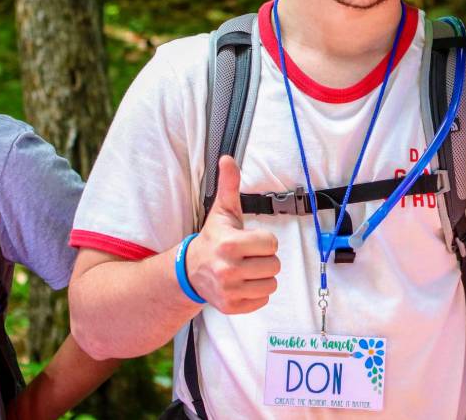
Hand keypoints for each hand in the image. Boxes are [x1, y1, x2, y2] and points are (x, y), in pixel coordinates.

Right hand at [186, 155, 280, 312]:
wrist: (190, 270)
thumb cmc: (213, 238)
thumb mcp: (223, 211)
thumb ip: (229, 185)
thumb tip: (227, 159)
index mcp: (229, 244)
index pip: (271, 244)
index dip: (263, 241)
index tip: (248, 241)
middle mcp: (228, 269)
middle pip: (274, 265)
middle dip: (264, 259)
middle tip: (247, 256)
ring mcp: (229, 291)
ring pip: (271, 284)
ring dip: (262, 277)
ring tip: (245, 269)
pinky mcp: (231, 307)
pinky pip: (262, 300)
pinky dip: (256, 293)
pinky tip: (242, 284)